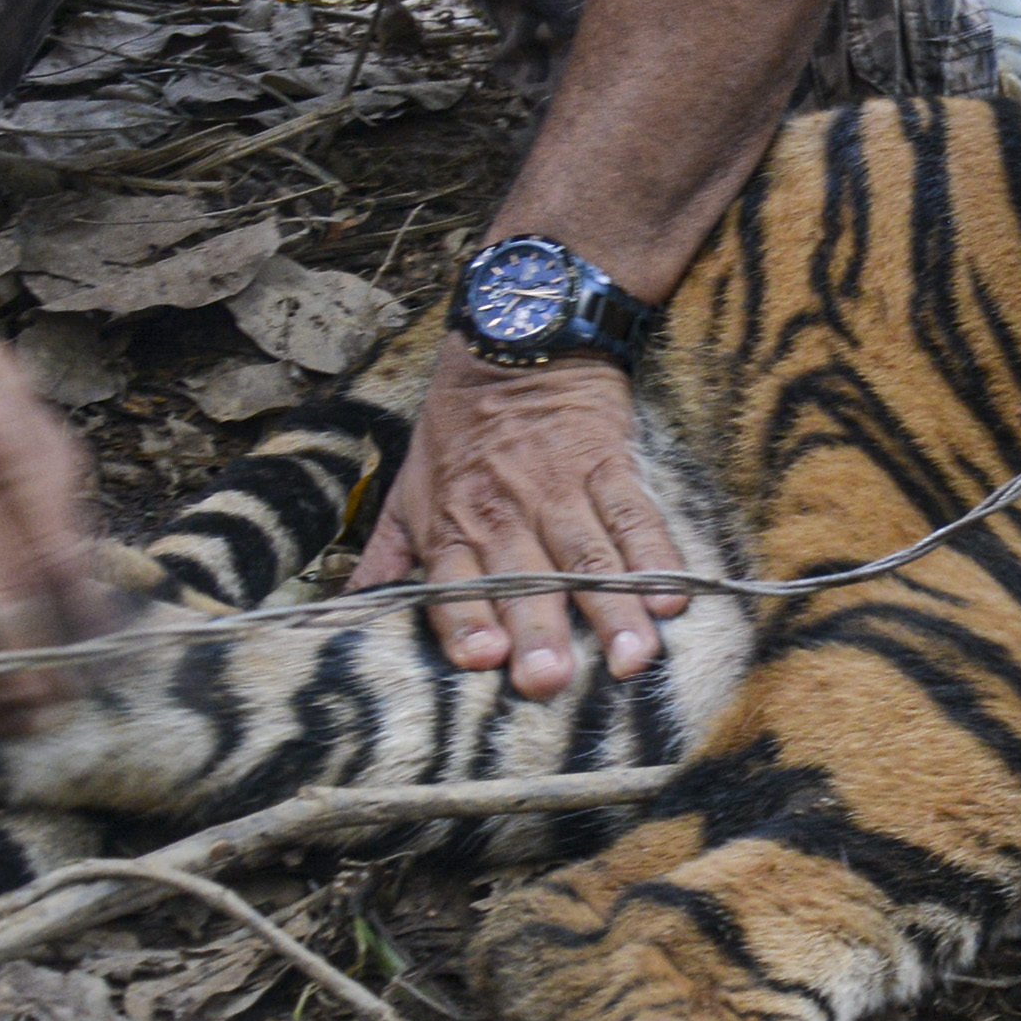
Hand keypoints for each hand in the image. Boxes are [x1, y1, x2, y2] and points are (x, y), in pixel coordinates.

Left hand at [353, 344, 688, 697]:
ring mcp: (560, 487)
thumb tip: (348, 616)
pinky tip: (672, 596)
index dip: (468, 619)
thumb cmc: (458, 424)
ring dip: (611, 608)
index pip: (456, 581)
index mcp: (452, 523)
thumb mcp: (407, 486)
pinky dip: (654, 555)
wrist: (516, 339)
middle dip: (540, 630)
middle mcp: (504, 511)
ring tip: (633, 657)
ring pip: (587, 556)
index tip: (484, 660)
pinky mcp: (607, 463)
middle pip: (525, 578)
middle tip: (552, 681)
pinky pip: (634, 515)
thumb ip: (387, 556)